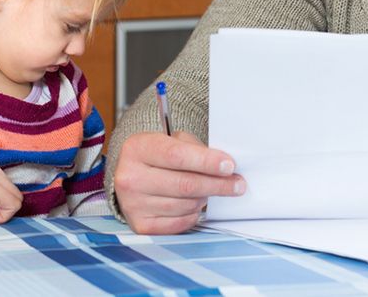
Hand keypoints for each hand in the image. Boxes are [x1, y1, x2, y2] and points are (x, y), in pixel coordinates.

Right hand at [113, 131, 244, 234]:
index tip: (229, 165)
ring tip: (209, 190)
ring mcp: (133, 204)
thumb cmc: (157, 156)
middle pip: (184, 184)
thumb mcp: (171, 141)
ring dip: (204, 198)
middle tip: (237, 183)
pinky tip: (194, 203)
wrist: (131, 176)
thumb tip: (225, 167)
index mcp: (137, 149)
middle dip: (216, 184)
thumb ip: (195, 149)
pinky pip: (179, 222)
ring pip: (185, 205)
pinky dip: (193, 214)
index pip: (176, 156)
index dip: (206, 162)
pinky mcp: (141, 225)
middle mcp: (130, 178)